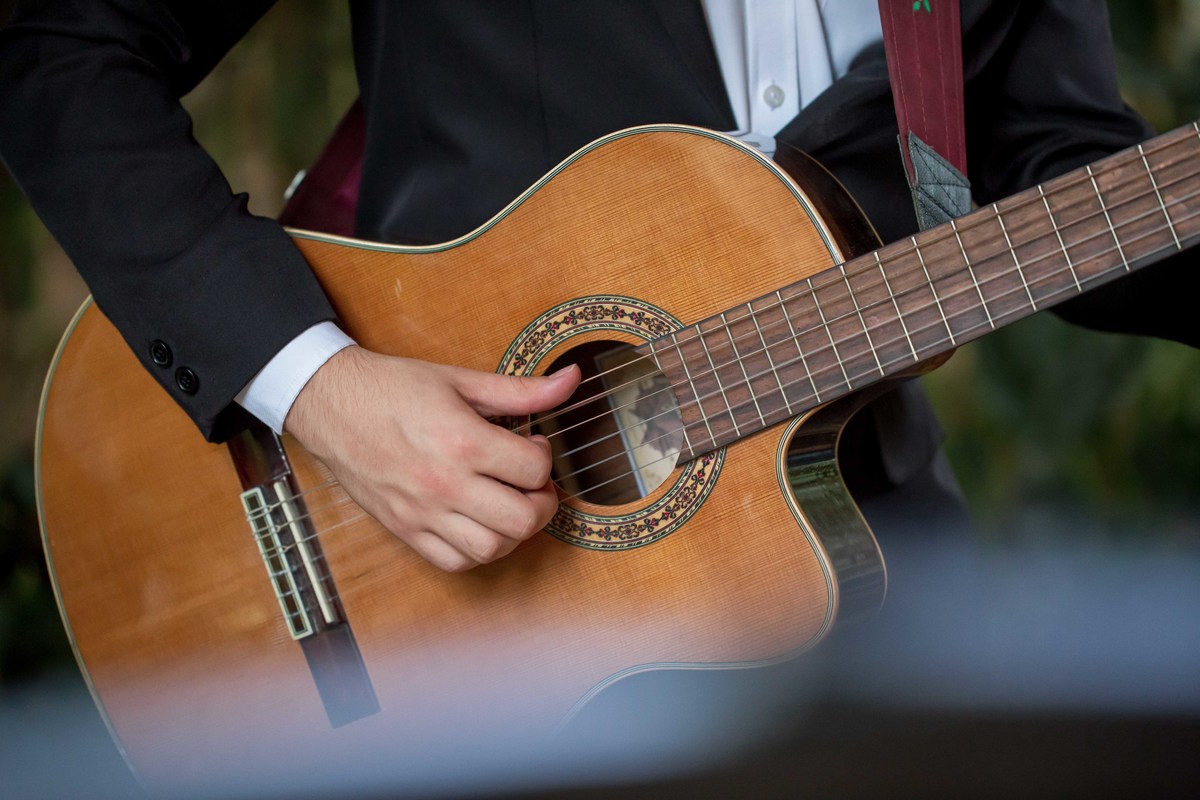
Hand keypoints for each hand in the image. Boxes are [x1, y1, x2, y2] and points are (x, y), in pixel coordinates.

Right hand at [284, 346, 579, 570]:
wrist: (329, 403)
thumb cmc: (391, 388)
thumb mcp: (460, 380)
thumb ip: (520, 388)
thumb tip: (571, 379)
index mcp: (463, 442)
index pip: (533, 469)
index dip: (546, 457)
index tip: (534, 446)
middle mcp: (445, 484)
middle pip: (522, 519)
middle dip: (542, 502)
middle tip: (533, 484)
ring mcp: (423, 513)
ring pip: (492, 549)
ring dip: (513, 531)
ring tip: (509, 504)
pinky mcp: (404, 529)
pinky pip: (454, 562)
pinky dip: (477, 551)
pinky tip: (479, 523)